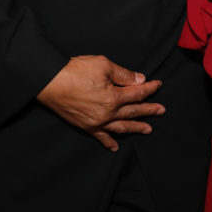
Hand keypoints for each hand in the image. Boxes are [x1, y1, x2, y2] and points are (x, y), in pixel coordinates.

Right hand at [37, 54, 164, 151]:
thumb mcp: (103, 65)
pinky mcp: (85, 126)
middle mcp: (107, 112)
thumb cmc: (75, 70)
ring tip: (148, 129)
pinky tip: (115, 146)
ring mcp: (97, 122)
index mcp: (114, 97)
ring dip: (136, 127)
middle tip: (161, 110)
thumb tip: (139, 79)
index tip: (158, 84)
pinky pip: (101, 136)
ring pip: (121, 126)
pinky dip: (109, 142)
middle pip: (133, 111)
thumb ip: (123, 74)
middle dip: (149, 110)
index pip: (137, 93)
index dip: (150, 88)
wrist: (50, 81)